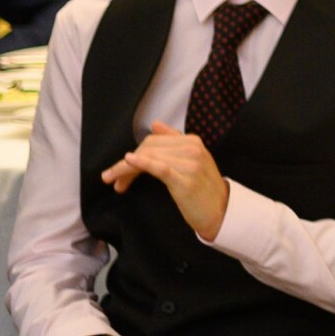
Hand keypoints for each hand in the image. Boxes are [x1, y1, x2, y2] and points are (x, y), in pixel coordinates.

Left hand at [100, 122, 230, 240]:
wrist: (221, 211)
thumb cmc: (203, 188)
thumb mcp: (192, 160)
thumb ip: (174, 141)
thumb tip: (155, 124)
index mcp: (192, 141)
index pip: (154, 141)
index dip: (134, 153)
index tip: (120, 169)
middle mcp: (192, 149)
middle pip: (149, 148)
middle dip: (125, 164)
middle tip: (113, 180)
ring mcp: (190, 163)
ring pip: (149, 158)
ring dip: (125, 170)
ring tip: (115, 182)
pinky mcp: (185, 179)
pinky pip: (159, 167)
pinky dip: (142, 163)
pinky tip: (129, 161)